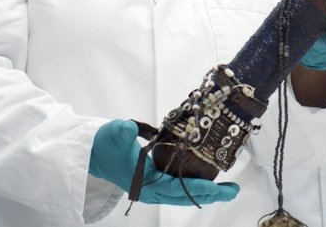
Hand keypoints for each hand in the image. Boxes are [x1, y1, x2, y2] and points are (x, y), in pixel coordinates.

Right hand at [88, 119, 238, 205]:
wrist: (93, 153)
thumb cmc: (104, 143)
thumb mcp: (114, 133)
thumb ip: (124, 131)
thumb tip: (131, 129)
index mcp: (143, 181)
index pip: (175, 187)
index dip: (196, 188)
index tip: (215, 188)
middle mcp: (150, 190)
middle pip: (184, 196)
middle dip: (209, 195)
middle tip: (232, 192)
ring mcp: (152, 189)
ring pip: (183, 196)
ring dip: (205, 194)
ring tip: (226, 191)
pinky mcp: (154, 185)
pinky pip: (178, 191)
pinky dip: (194, 189)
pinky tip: (208, 185)